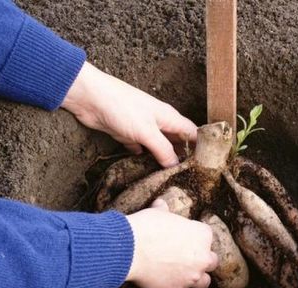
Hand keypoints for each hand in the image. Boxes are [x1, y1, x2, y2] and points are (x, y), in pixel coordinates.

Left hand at [61, 62, 196, 166]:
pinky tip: (145, 171)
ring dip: (162, 160)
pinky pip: (140, 148)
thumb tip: (176, 166)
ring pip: (158, 147)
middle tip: (189, 177)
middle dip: (182, 157)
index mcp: (169, 117)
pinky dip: (143, 158)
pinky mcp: (127, 134)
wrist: (90, 98)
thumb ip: (163, 149)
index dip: (202, 147)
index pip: (192, 133)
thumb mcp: (147, 132)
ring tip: (170, 178)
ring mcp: (143, 128)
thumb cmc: (122, 108)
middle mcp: (159, 122)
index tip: (208, 166)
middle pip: (176, 141)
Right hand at [126, 199, 218, 287]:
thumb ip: (164, 210)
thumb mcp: (158, 213)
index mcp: (201, 234)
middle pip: (211, 261)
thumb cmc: (146, 226)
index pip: (207, 236)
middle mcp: (202, 257)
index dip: (196, 238)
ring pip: (204, 283)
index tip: (187, 239)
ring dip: (197, 280)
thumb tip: (160, 203)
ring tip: (189, 278)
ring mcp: (191, 276)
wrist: (130, 247)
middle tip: (190, 259)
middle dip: (202, 260)